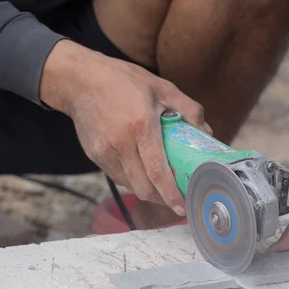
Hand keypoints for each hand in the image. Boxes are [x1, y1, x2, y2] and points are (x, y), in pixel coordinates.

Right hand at [40, 40, 211, 215]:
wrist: (81, 80)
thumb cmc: (125, 82)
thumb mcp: (162, 87)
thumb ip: (189, 108)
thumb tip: (207, 133)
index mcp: (141, 126)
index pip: (157, 171)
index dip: (170, 194)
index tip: (182, 207)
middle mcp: (120, 143)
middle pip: (143, 187)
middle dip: (161, 199)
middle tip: (176, 199)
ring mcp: (105, 151)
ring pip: (130, 185)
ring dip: (147, 191)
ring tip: (161, 187)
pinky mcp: (95, 155)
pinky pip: (118, 177)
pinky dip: (133, 179)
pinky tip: (142, 172)